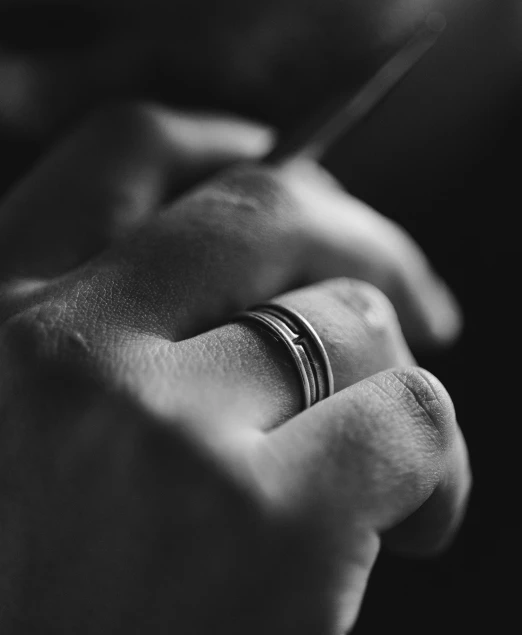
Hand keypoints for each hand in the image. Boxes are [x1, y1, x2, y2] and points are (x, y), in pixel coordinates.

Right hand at [0, 106, 469, 631]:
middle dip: (360, 233)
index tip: (270, 154)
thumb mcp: (19, 434)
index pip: (125, 155)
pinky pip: (410, 419)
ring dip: (396, 376)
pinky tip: (412, 525)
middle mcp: (63, 348)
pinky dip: (437, 464)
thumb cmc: (28, 597)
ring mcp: (162, 429)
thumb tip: (242, 286)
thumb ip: (100, 343)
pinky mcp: (263, 526)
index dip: (213, 141)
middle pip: (267, 209)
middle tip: (411, 290)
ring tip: (392, 463)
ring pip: (356, 317)